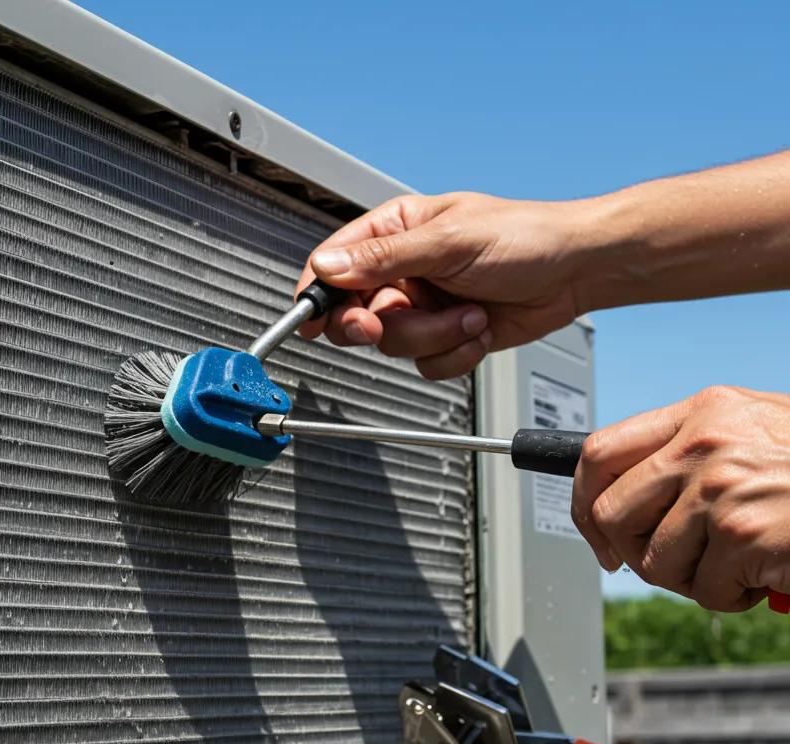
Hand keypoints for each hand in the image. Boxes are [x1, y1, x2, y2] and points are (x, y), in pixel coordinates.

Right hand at [294, 192, 590, 378]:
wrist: (577, 272)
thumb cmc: (526, 237)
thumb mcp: (448, 241)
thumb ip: (383, 257)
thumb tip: (327, 266)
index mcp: (395, 232)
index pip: (334, 265)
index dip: (319, 295)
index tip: (315, 320)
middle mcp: (404, 270)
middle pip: (356, 314)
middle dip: (378, 326)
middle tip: (386, 326)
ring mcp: (424, 306)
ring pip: (395, 344)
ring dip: (434, 335)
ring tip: (469, 313)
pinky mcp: (446, 335)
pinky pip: (427, 363)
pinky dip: (454, 353)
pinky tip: (479, 327)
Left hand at [572, 386, 789, 611]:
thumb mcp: (755, 432)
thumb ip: (691, 450)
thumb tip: (628, 489)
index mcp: (701, 412)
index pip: (599, 452)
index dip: (583, 500)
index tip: (596, 531)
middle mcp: (704, 443)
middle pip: (610, 513)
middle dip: (633, 551)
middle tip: (674, 561)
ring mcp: (721, 489)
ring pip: (654, 562)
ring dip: (693, 578)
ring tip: (738, 562)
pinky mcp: (743, 534)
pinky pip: (704, 590)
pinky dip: (732, 597)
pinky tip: (765, 574)